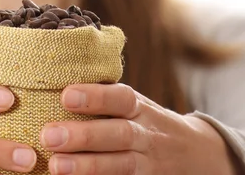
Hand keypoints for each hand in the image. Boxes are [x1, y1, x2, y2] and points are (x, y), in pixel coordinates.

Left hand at [40, 83, 240, 174]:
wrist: (196, 154)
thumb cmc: (146, 122)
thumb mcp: (134, 105)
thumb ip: (106, 97)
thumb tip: (57, 79)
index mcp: (140, 108)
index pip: (121, 98)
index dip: (95, 97)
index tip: (65, 95)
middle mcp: (147, 135)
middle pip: (119, 134)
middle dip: (84, 136)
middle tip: (48, 135)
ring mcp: (149, 164)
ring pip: (121, 166)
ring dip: (87, 166)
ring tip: (55, 166)